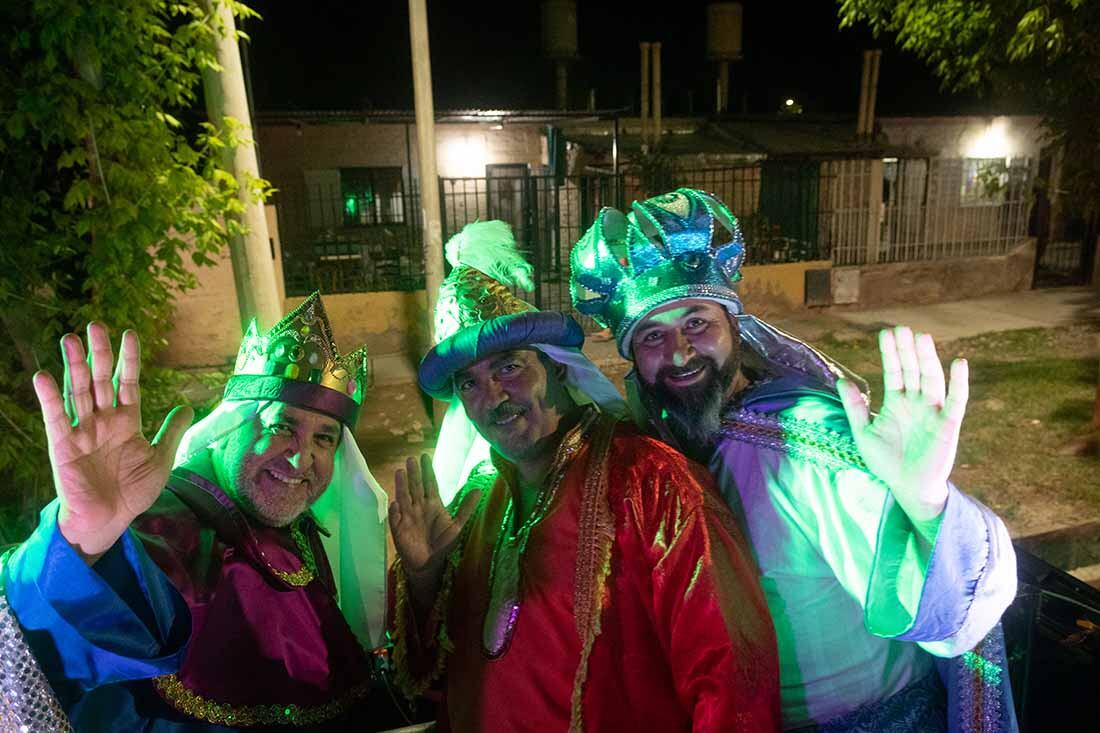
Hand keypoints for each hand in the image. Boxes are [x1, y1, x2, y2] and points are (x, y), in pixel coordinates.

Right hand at [33, 323, 192, 563]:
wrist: (109, 520)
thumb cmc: (133, 492)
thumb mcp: (160, 459)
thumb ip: (172, 432)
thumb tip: (187, 406)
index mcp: (127, 421)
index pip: (128, 383)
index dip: (129, 360)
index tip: (130, 333)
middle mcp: (103, 420)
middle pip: (101, 380)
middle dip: (99, 353)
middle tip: (96, 324)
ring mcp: (82, 430)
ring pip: (78, 391)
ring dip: (74, 365)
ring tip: (70, 338)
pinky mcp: (62, 445)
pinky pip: (55, 417)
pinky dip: (49, 397)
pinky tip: (44, 376)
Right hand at [389, 454, 479, 600]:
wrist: (429, 564)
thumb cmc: (443, 544)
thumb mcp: (458, 526)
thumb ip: (466, 508)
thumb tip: (479, 490)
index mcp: (433, 504)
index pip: (430, 484)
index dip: (428, 471)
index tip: (425, 456)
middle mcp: (419, 507)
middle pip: (416, 487)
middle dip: (414, 473)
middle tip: (412, 458)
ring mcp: (407, 516)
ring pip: (404, 497)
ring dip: (402, 485)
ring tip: (400, 471)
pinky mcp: (398, 528)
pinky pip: (395, 518)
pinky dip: (394, 511)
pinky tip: (395, 503)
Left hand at [838, 326, 967, 525]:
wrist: (906, 487)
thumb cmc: (885, 462)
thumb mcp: (864, 433)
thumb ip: (855, 407)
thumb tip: (841, 380)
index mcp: (896, 402)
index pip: (894, 371)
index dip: (890, 353)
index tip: (886, 333)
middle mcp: (916, 402)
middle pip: (912, 370)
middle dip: (907, 350)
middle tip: (902, 328)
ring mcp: (933, 411)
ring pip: (931, 379)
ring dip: (928, 359)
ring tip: (922, 338)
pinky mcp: (948, 424)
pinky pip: (957, 400)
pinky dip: (959, 382)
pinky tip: (959, 363)